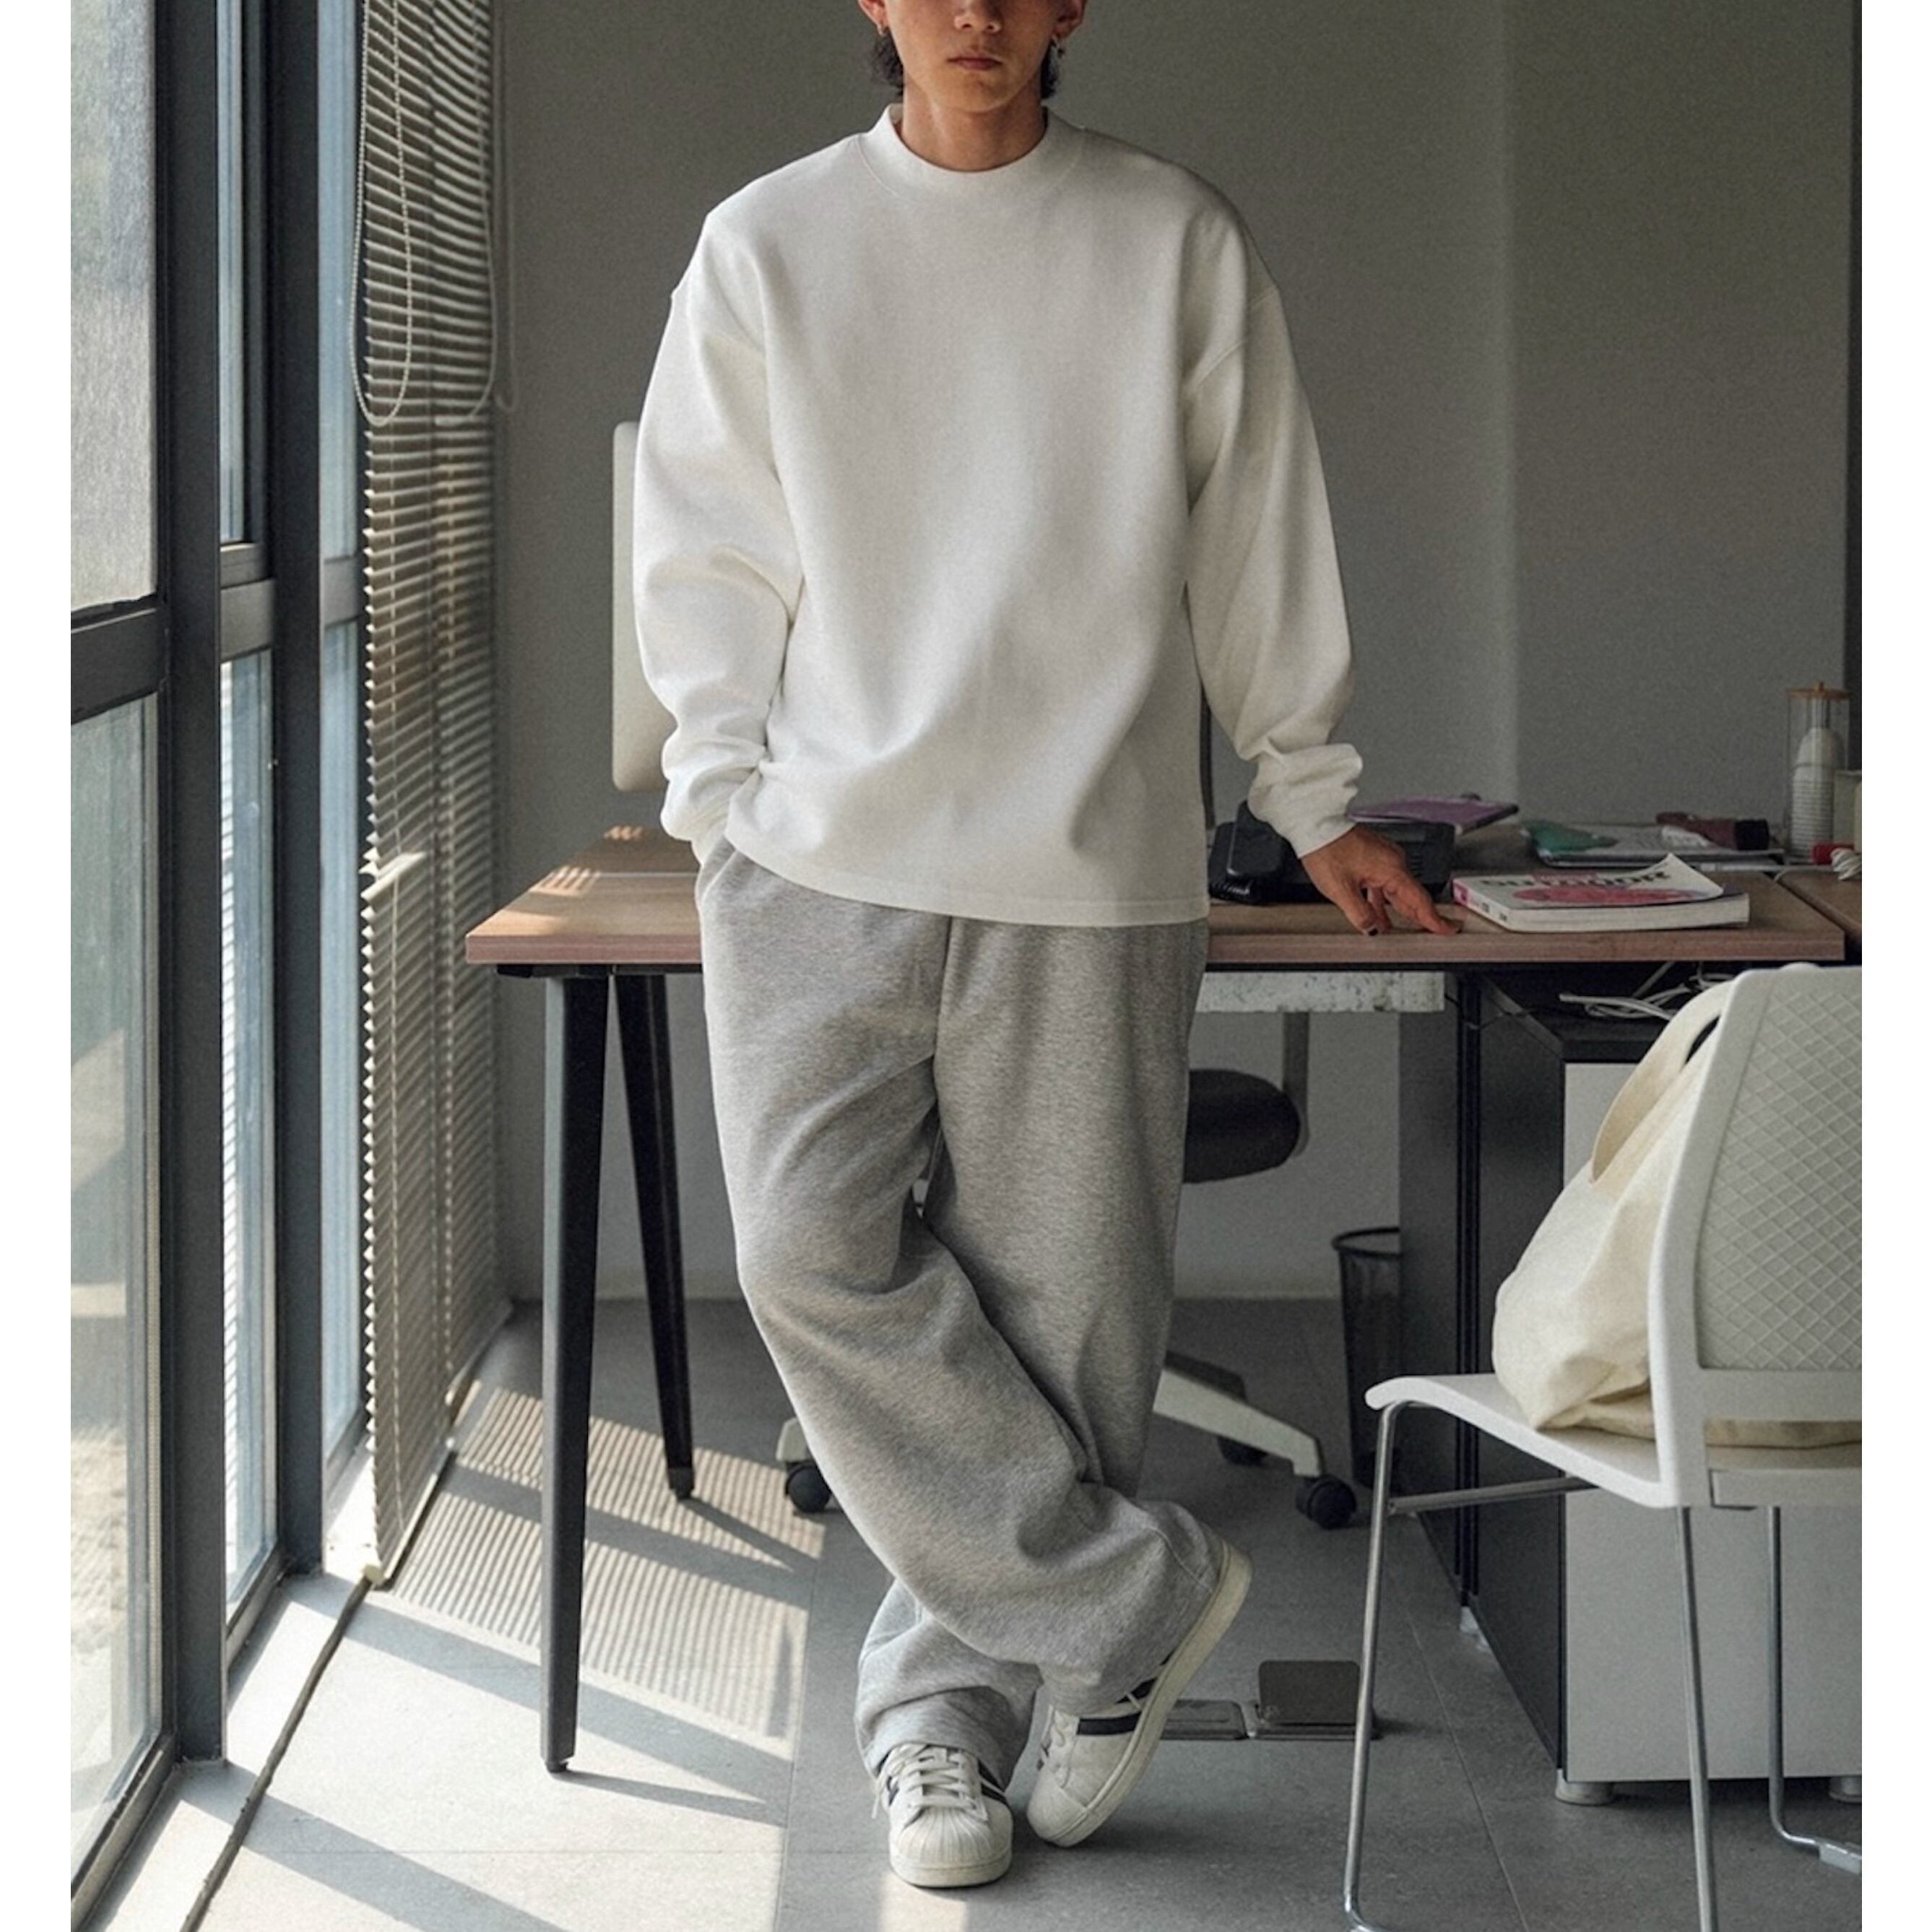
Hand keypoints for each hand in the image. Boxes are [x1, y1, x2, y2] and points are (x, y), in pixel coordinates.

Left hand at [1299, 825, 1461, 936]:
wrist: (1315, 824)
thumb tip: (1371, 928)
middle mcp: (1392, 861)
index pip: (1419, 900)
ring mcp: (1383, 856)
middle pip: (1411, 895)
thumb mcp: (1340, 889)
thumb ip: (1359, 913)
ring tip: (1398, 929)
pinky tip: (1376, 910)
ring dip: (1397, 909)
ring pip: (1396, 889)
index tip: (1447, 928)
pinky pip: (1383, 882)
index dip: (1434, 919)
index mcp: (1391, 869)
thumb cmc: (1326, 848)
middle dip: (1421, 916)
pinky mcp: (1372, 855)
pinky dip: (1382, 899)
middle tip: (1433, 932)